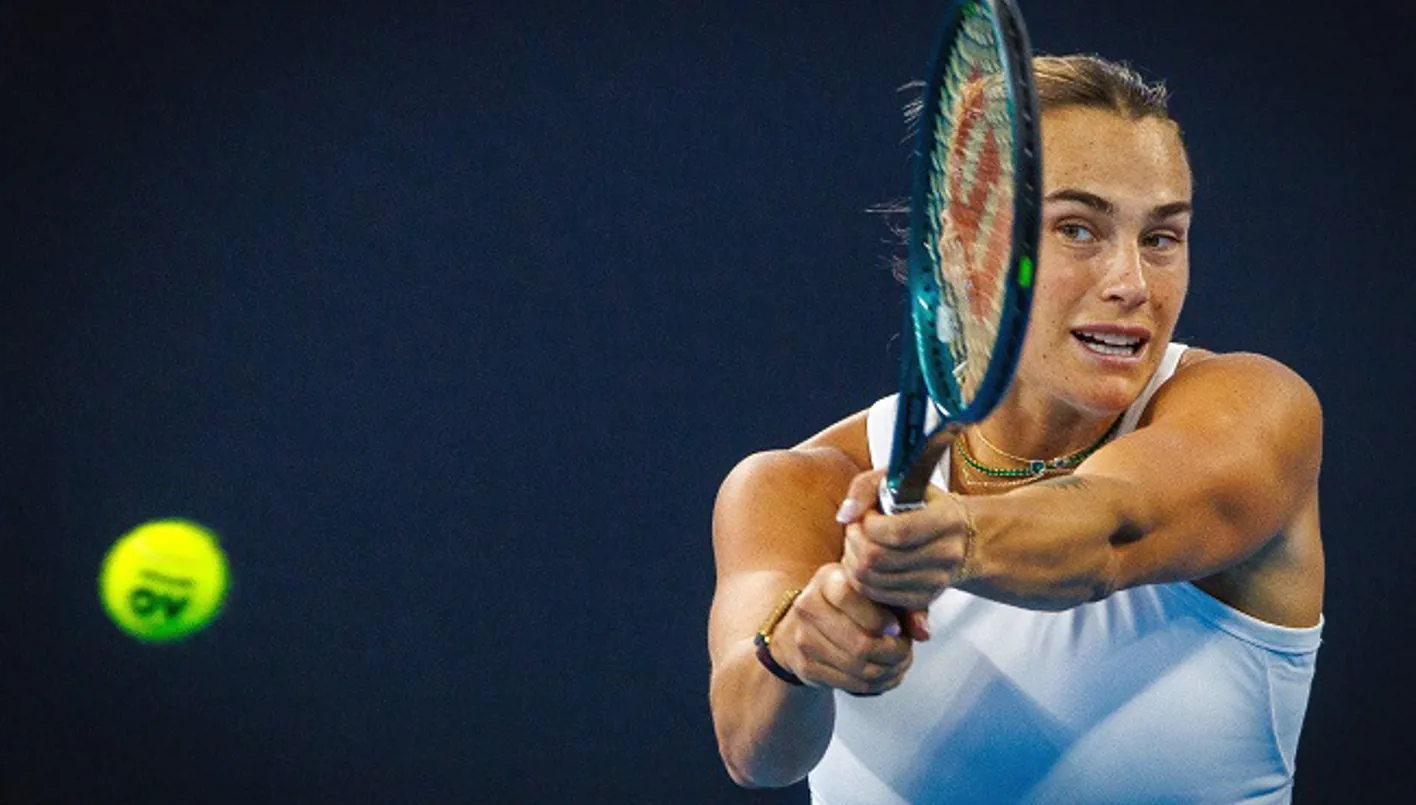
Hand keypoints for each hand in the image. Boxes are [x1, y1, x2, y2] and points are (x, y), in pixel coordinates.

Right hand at [770, 563, 913, 696]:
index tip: (896, 626)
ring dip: (888, 670)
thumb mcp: (879, 594)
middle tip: (905, 650)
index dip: (880, 618)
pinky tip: (885, 674)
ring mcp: (803, 639)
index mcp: (827, 580)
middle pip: (860, 644)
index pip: (851, 598)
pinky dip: (876, 684)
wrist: (805, 625)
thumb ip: (907, 606)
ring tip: (899, 662)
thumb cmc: (856, 604)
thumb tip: (923, 634)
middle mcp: (808, 607)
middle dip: (893, 653)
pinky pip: (850, 684)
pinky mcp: (806, 667)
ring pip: (858, 668)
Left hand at [836, 468, 974, 613]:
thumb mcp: (898, 480)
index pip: (898, 532)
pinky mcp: (924, 598)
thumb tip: (846, 514)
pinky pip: (877, 595)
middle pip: (879, 558)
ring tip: (857, 544)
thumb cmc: (923, 503)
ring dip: (853, 560)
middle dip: (854, 541)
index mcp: (946, 519)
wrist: (959, 535)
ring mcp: (936, 580)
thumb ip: (865, 487)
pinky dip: (861, 579)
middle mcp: (946, 553)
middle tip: (854, 530)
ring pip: (873, 579)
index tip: (866, 515)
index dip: (869, 524)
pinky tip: (864, 562)